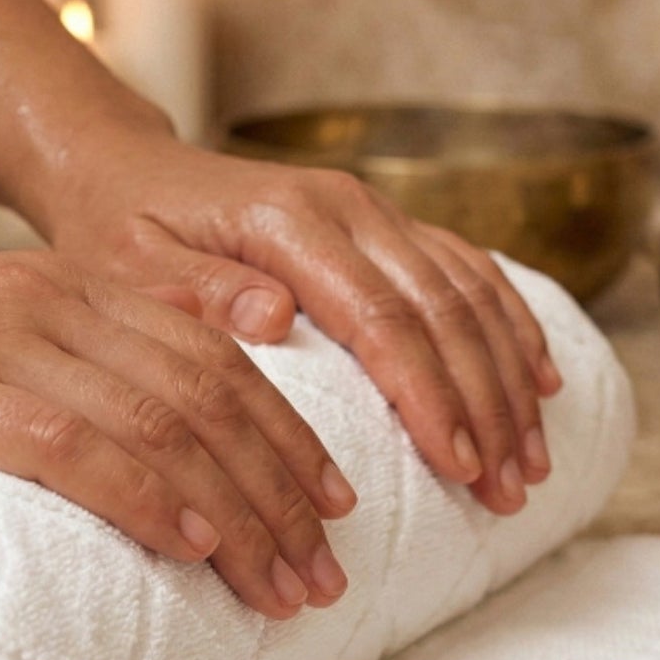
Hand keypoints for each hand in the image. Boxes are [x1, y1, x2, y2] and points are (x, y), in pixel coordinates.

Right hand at [0, 242, 356, 619]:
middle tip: (331, 571)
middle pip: (211, 388)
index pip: (211, 352)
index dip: (285, 430)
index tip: (332, 502)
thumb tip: (111, 472)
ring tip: (289, 587)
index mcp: (55, 288)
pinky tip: (197, 546)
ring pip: (163, 420)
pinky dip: (149, 496)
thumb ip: (33, 380)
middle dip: (287, 487)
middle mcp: (42, 301)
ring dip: (243, 511)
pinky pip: (75, 443)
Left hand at [43, 138, 562, 516]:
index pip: (382, 316)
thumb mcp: (129, 265)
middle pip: (443, 310)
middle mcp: (347, 206)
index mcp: (288, 220)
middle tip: (510, 489)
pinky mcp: (386, 224)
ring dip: (510, 378)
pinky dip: (510, 326)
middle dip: (487, 404)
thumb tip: (275, 318)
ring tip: (531, 462)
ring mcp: (374, 211)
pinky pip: (469, 270)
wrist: (124, 171)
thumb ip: (197, 290)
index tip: (459, 464)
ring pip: (469, 293)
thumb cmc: (119, 230)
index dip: (429, 394)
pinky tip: (541, 383)